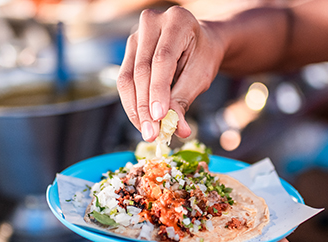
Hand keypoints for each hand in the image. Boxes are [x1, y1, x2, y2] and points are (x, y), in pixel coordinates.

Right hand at [117, 6, 225, 140]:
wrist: (199, 43)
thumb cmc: (203, 56)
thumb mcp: (200, 76)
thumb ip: (185, 100)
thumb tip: (178, 130)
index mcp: (177, 21)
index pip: (162, 60)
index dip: (158, 91)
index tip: (159, 118)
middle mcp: (152, 22)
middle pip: (142, 70)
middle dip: (146, 106)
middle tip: (152, 134)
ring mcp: (136, 34)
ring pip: (128, 77)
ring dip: (136, 109)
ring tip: (147, 132)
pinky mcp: (129, 49)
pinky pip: (125, 80)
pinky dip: (133, 103)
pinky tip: (141, 121)